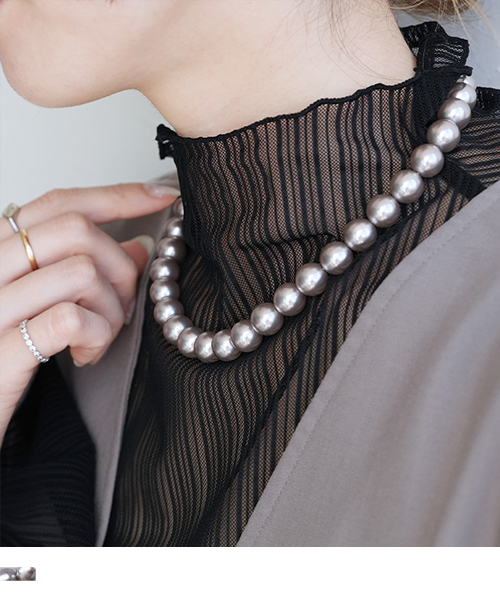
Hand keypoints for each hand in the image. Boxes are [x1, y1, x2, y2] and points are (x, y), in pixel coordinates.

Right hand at [0, 182, 178, 444]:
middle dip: (120, 268)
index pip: (60, 203)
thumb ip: (81, 268)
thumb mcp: (40, 302)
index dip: (118, 195)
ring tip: (98, 337)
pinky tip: (85, 354)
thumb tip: (139, 246)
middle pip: (78, 232)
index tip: (163, 196)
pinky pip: (70, 320)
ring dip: (111, 310)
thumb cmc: (6, 354)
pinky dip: (96, 336)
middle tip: (119, 306)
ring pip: (81, 273)